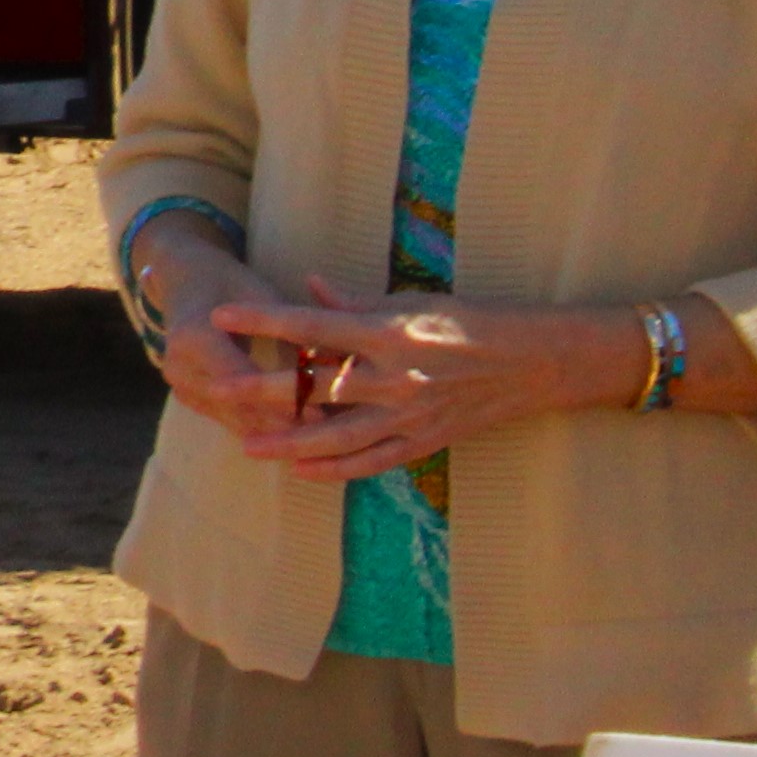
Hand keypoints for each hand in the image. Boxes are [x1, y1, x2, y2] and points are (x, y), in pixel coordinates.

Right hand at [130, 215, 308, 444]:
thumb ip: (288, 333)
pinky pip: (226, 419)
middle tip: (325, 435)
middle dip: (281, 422)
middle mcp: (178, 365)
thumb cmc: (231, 283)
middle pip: (235, 405)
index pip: (241, 377)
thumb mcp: (261, 296)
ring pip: (232, 418)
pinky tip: (291, 438)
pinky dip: (259, 429)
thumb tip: (332, 366)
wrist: (186, 282)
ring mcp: (179, 384)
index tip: (320, 413)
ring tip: (313, 442)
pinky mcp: (186, 396)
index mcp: (193, 336)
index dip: (280, 398)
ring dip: (272, 433)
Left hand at [209, 276, 645, 481]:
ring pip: (340, 437)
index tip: (222, 315)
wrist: (537, 362)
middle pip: (317, 389)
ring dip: (291, 443)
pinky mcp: (426, 441)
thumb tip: (306, 285)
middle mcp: (397, 378)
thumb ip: (355, 302)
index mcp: (390, 333)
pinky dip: (337, 469)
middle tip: (219, 390)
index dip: (263, 321)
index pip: (312, 326)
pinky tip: (302, 471)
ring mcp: (412, 415)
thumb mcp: (414, 301)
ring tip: (248, 446)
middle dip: (265, 391)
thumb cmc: (471, 321)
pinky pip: (374, 461)